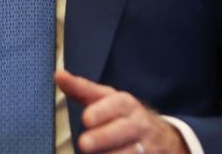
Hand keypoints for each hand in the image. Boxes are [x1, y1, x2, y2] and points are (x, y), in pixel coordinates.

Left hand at [55, 69, 187, 153]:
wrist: (162, 139)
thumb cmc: (123, 116)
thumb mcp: (106, 100)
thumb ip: (82, 89)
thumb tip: (58, 75)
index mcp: (127, 104)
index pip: (117, 104)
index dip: (102, 111)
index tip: (86, 118)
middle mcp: (139, 124)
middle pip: (123, 130)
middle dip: (103, 137)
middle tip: (84, 143)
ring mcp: (147, 146)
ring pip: (130, 152)